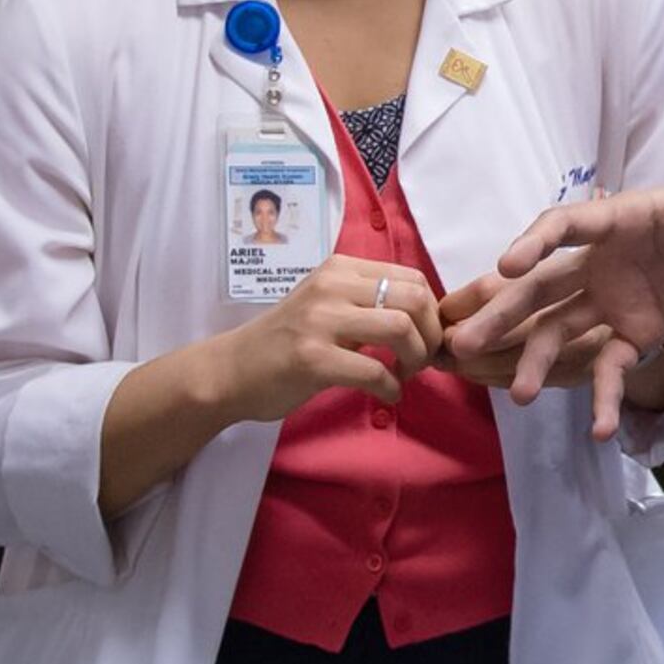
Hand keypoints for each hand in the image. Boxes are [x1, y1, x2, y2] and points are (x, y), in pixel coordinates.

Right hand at [213, 256, 442, 424]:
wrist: (231, 371)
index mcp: (340, 269)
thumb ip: (368, 302)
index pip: (412, 277)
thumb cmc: (285, 341)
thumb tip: (425, 317)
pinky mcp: (312, 358)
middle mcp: (332, 286)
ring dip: (416, 360)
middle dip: (430, 336)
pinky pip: (374, 370)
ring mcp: (320, 321)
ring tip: (404, 376)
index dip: (432, 312)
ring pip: (400, 328)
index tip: (424, 339)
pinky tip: (387, 394)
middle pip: (414, 299)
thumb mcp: (326, 305)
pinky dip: (391, 387)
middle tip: (421, 361)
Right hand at [449, 151, 663, 435]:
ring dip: (536, 361)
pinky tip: (601, 430)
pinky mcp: (638, 333)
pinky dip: (605, 397)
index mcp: (619, 220)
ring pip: (561, 331)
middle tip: (461, 342)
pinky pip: (611, 367)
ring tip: (518, 396)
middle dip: (502, 312)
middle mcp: (605, 262)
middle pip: (541, 286)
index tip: (506, 265)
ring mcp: (616, 301)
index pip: (565, 226)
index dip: (536, 242)